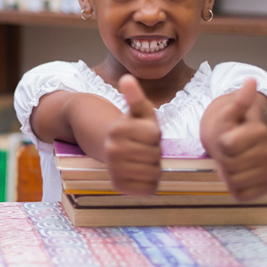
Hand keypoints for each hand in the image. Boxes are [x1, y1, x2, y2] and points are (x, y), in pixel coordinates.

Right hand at [104, 75, 162, 195]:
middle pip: (154, 155)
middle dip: (154, 152)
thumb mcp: (138, 111)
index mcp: (118, 128)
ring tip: (142, 159)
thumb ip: (135, 96)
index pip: (154, 135)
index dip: (155, 135)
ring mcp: (114, 168)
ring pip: (153, 172)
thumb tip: (127, 78)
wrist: (111, 148)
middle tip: (143, 148)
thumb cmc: (133, 128)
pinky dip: (149, 183)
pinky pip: (148, 188)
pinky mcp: (119, 186)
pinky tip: (140, 173)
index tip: (145, 133)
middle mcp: (112, 149)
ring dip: (153, 167)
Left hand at [202, 79, 266, 201]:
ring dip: (227, 173)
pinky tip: (237, 176)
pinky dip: (235, 188)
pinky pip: (243, 195)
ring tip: (231, 162)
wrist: (236, 141)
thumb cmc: (228, 127)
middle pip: (230, 164)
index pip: (228, 145)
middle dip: (223, 158)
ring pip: (235, 181)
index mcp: (260, 132)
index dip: (221, 143)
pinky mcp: (265, 186)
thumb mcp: (227, 114)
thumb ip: (238, 102)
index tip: (225, 137)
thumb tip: (250, 80)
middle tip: (226, 152)